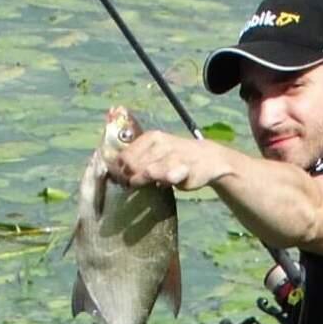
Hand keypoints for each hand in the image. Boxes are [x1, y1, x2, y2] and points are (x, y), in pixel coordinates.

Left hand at [108, 130, 234, 191]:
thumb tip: (114, 171)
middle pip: (133, 165)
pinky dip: (162, 182)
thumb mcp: (155, 152)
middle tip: (132, 185)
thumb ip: (137, 160)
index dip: (119, 170)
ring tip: (147, 184)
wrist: (208, 158)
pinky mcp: (185, 168)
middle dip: (129, 178)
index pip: (124, 156)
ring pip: (148, 172)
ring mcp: (174, 155)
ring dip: (142, 181)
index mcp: (151, 138)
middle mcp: (161, 144)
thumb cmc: (175, 157)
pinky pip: (169, 177)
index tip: (120, 179)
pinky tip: (162, 185)